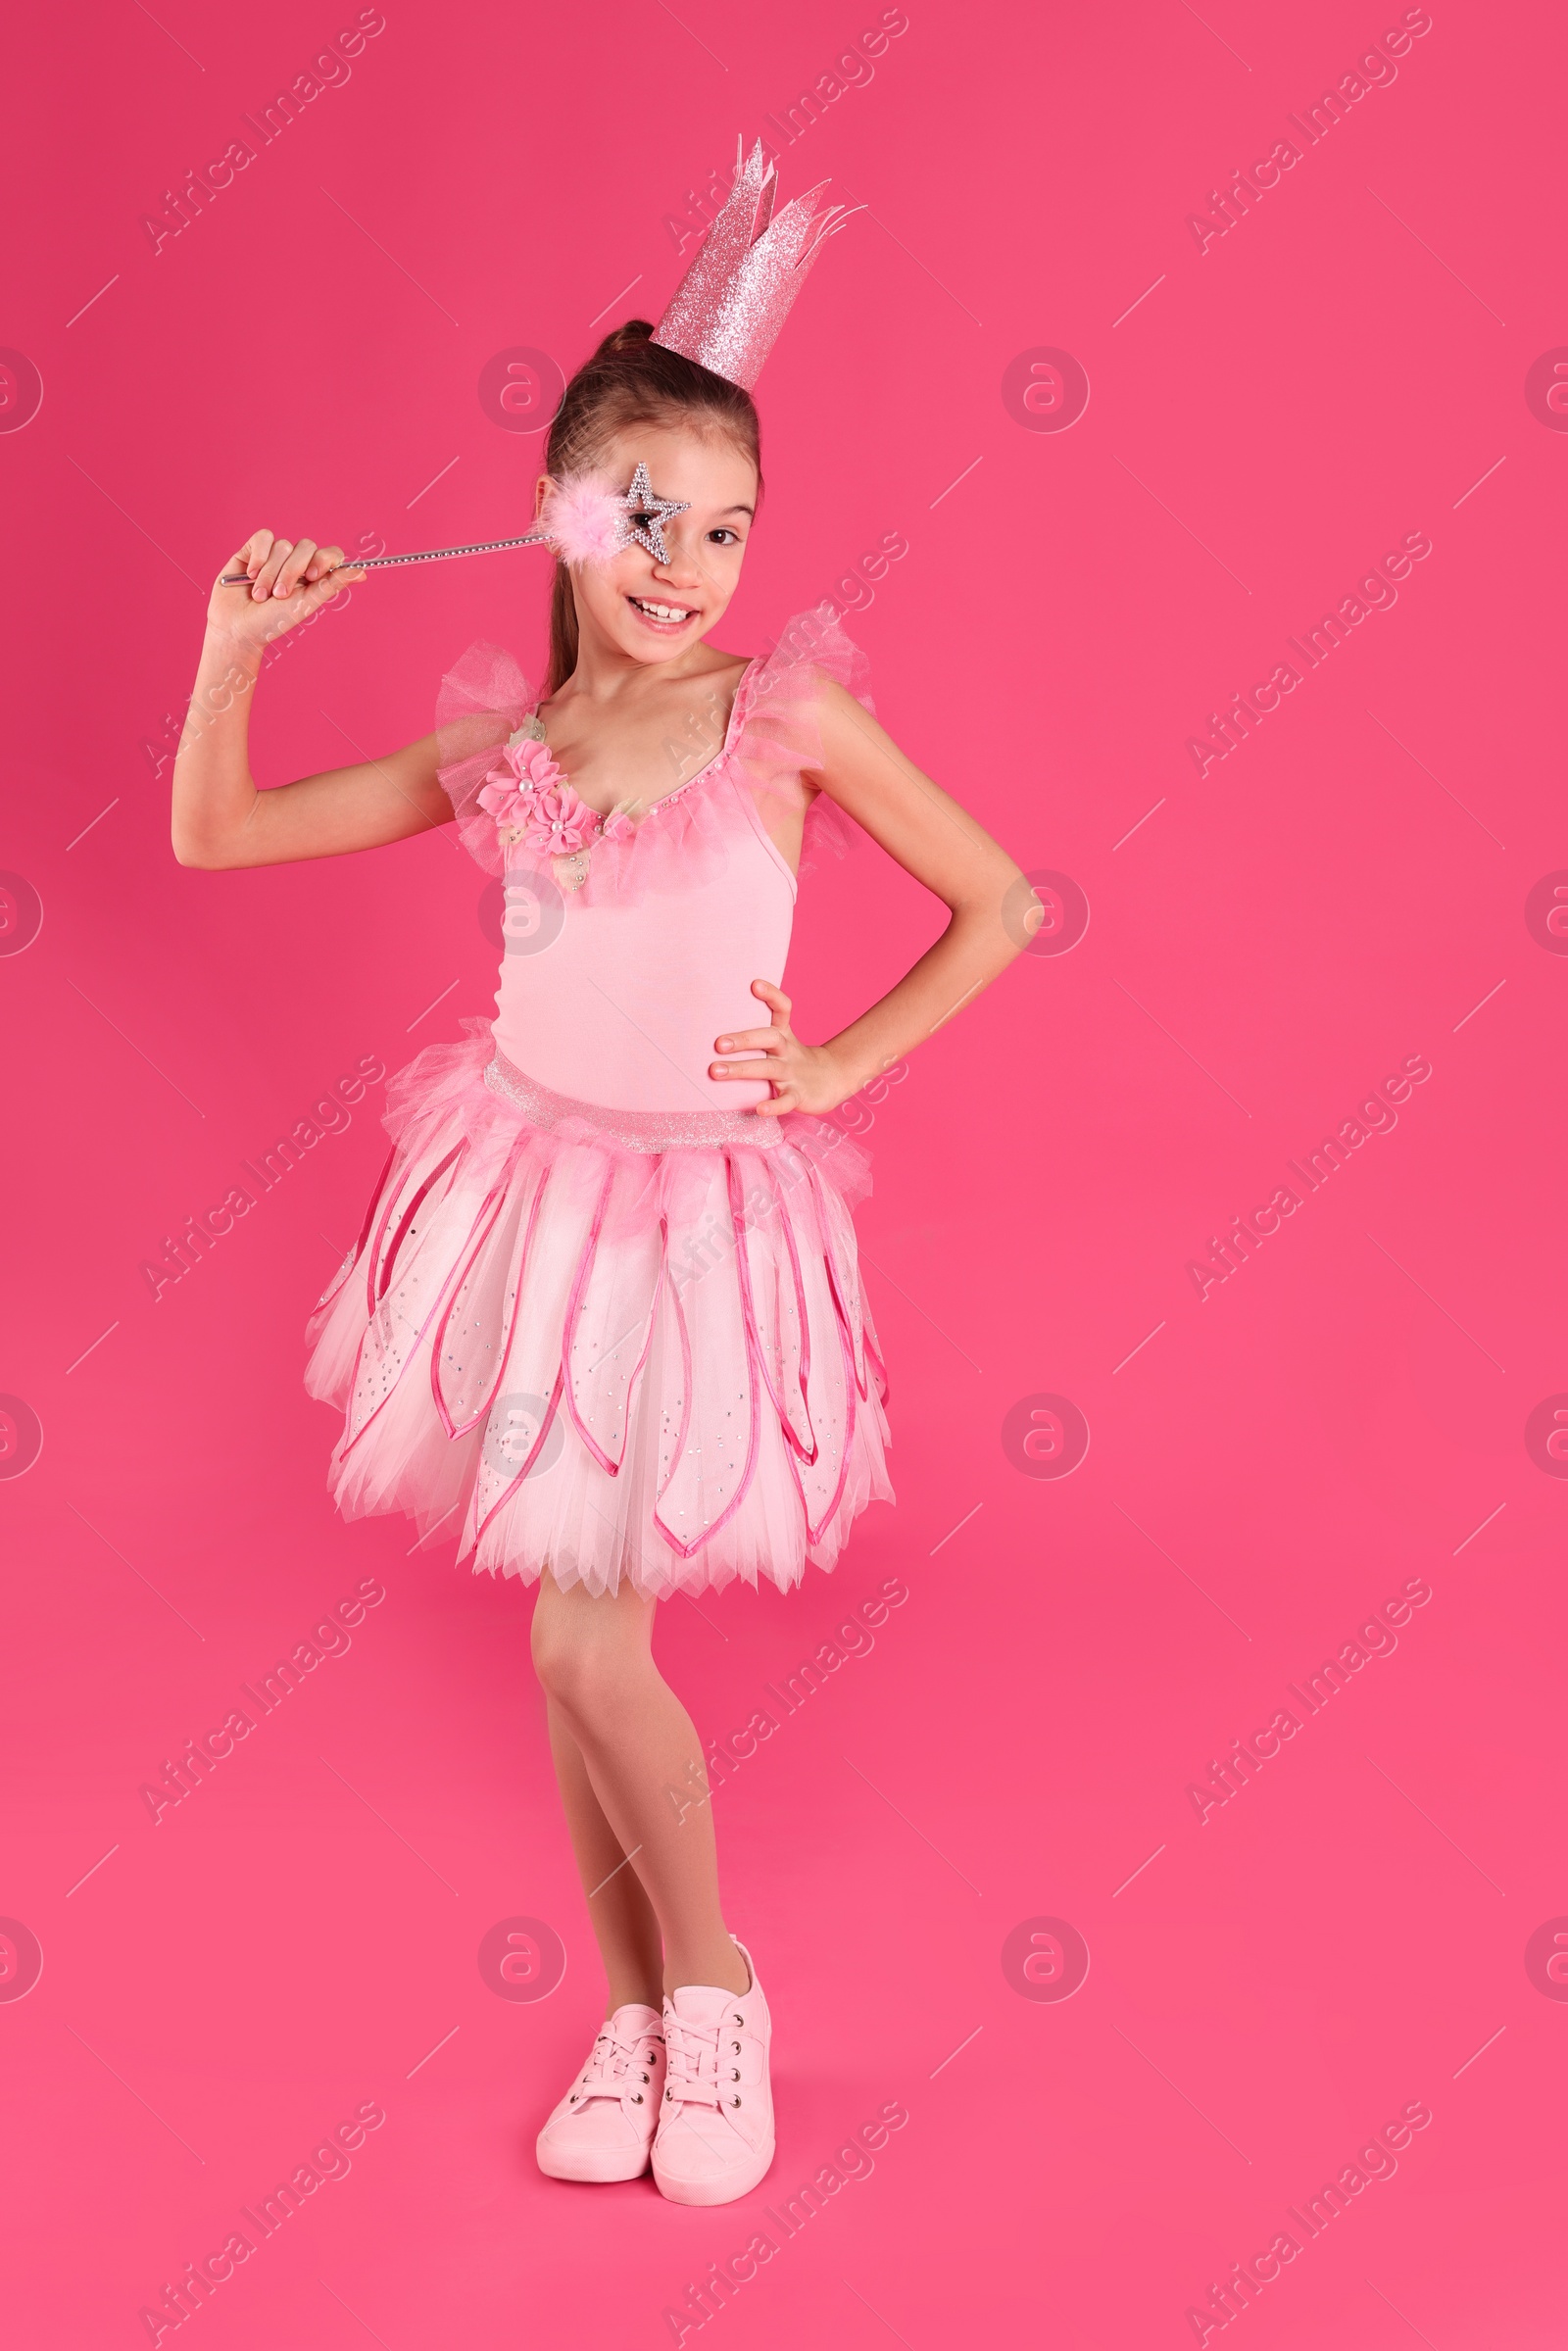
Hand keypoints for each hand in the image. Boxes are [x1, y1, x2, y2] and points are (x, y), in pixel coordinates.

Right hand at [204, 528, 365, 650]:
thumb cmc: (272, 622)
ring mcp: (274, 555)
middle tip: (279, 596)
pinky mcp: (253, 549)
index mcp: (314, 576)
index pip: (330, 553)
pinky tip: (250, 575)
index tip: (313, 577)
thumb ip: (332, 585)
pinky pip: (263, 538)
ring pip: (282, 546)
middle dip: (291, 572)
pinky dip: (258, 558)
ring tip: (260, 595)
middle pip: (306, 547)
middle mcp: (296, 563)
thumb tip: (362, 573)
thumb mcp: (305, 605)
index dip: (324, 559)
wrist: (236, 628)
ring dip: (270, 574)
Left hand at [710, 979, 856, 1118]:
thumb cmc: (794, 1059)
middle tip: (718, 1043)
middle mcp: (788, 1051)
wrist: (832, 1080)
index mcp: (784, 1035)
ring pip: (770, 1068)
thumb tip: (711, 1024)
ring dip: (742, 1069)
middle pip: (769, 1038)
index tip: (755, 984)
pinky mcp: (799, 1095)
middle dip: (743, 1039)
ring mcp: (794, 1073)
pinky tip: (759, 1110)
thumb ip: (755, 1034)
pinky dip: (774, 1106)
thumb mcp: (781, 1041)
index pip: (782, 1009)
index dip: (772, 996)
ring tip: (717, 1071)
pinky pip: (786, 1101)